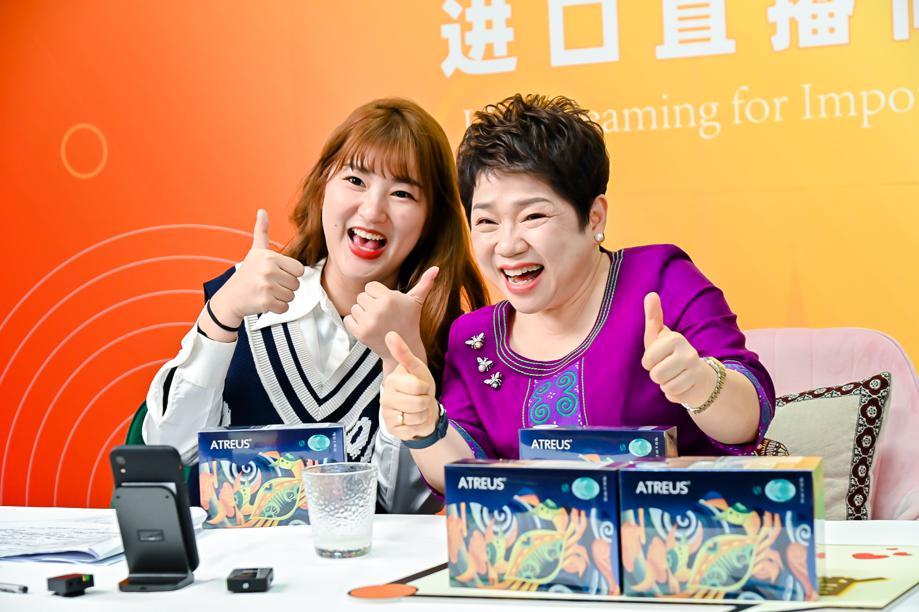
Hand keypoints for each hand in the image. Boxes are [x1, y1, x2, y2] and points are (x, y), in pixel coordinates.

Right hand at [209, 209, 305, 326]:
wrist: (230, 297)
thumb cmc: (246, 274)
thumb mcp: (255, 251)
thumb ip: (262, 231)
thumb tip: (262, 211)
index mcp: (270, 257)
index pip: (299, 269)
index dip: (289, 274)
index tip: (276, 274)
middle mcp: (268, 270)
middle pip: (296, 284)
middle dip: (285, 286)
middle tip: (269, 284)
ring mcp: (267, 286)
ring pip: (291, 296)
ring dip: (281, 297)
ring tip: (267, 292)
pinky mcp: (266, 302)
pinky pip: (284, 307)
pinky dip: (277, 308)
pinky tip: (266, 301)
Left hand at [343, 266, 437, 366]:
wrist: (404, 348)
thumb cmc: (409, 321)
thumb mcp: (417, 301)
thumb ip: (425, 283)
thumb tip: (436, 268)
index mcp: (389, 298)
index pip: (370, 287)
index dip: (377, 295)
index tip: (387, 305)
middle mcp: (378, 309)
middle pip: (361, 296)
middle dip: (370, 304)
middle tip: (383, 315)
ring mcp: (368, 322)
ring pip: (355, 308)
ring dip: (363, 314)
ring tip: (377, 322)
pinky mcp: (360, 333)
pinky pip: (348, 319)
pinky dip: (355, 323)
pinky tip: (368, 328)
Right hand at [380, 331, 438, 440]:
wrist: (421, 409)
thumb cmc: (420, 387)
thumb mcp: (416, 368)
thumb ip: (404, 353)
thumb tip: (390, 333)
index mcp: (392, 380)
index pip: (418, 386)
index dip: (425, 388)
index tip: (421, 387)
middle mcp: (386, 397)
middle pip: (419, 402)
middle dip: (425, 401)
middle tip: (420, 399)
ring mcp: (387, 414)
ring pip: (416, 417)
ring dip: (422, 414)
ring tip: (417, 409)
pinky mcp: (391, 429)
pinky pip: (412, 429)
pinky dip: (418, 426)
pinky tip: (412, 420)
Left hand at [641, 292, 715, 407]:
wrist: (700, 375)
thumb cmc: (672, 353)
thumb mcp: (660, 336)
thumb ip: (653, 316)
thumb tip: (650, 294)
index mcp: (675, 338)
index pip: (647, 360)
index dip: (649, 362)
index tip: (660, 356)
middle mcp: (688, 352)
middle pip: (655, 375)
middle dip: (657, 374)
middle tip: (668, 367)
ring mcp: (695, 370)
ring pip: (665, 386)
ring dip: (666, 384)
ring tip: (675, 375)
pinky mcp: (699, 387)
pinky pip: (674, 396)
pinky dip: (674, 393)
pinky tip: (682, 384)